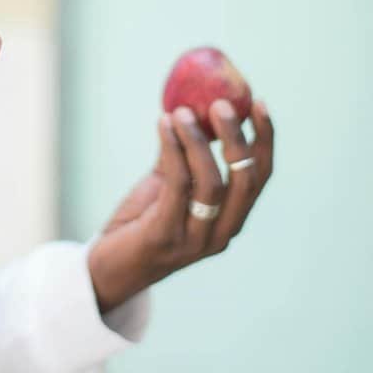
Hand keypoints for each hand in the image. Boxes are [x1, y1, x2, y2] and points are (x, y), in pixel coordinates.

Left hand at [87, 100, 274, 312]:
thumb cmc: (140, 223)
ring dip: (198, 141)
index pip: (259, 177)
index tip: (259, 103)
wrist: (107, 268)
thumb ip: (182, 155)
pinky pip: (177, 185)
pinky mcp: (165, 237)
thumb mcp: (166, 185)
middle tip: (222, 104)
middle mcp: (221, 233)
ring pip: (212, 184)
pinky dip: (173, 149)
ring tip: (182, 111)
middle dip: (237, 138)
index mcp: (231, 219)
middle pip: (245, 181)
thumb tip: (190, 106)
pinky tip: (164, 125)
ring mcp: (195, 240)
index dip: (265, 139)